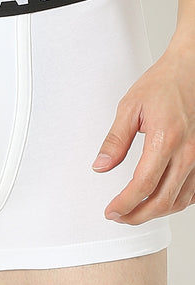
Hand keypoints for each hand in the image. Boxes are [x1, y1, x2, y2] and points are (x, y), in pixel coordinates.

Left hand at [91, 42, 194, 224]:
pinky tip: (160, 201)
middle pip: (162, 200)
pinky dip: (176, 203)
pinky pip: (194, 192)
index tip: (110, 212)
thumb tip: (100, 166)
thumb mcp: (130, 107)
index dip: (124, 204)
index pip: (143, 185)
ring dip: (156, 212)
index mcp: (166, 138)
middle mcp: (188, 152)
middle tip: (118, 217)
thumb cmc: (164, 83)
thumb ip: (115, 141)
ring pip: (180, 200)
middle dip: (137, 215)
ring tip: (134, 211)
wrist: (193, 68)